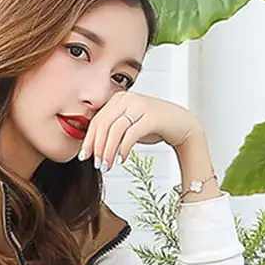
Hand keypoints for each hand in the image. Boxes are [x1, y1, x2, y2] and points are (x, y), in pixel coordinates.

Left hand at [78, 92, 201, 171]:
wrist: (180, 124)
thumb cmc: (152, 126)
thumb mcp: (127, 125)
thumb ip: (111, 130)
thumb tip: (92, 147)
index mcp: (118, 99)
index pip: (97, 120)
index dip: (89, 140)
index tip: (84, 157)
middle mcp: (127, 99)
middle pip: (103, 125)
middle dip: (97, 147)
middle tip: (97, 164)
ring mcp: (139, 105)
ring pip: (115, 130)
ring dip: (108, 151)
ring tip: (107, 166)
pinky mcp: (151, 116)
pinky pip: (131, 134)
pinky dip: (123, 148)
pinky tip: (121, 160)